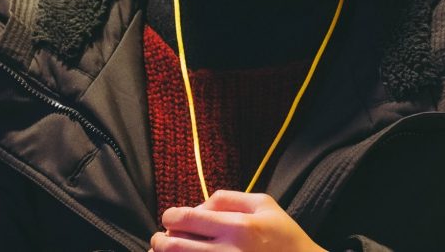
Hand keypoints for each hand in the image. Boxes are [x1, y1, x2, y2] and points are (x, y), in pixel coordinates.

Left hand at [149, 190, 325, 251]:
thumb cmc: (285, 236)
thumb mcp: (264, 204)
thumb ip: (228, 199)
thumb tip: (197, 206)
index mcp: (239, 227)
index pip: (187, 218)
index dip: (170, 216)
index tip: (170, 217)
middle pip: (173, 246)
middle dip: (160, 240)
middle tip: (161, 237)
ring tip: (168, 251)